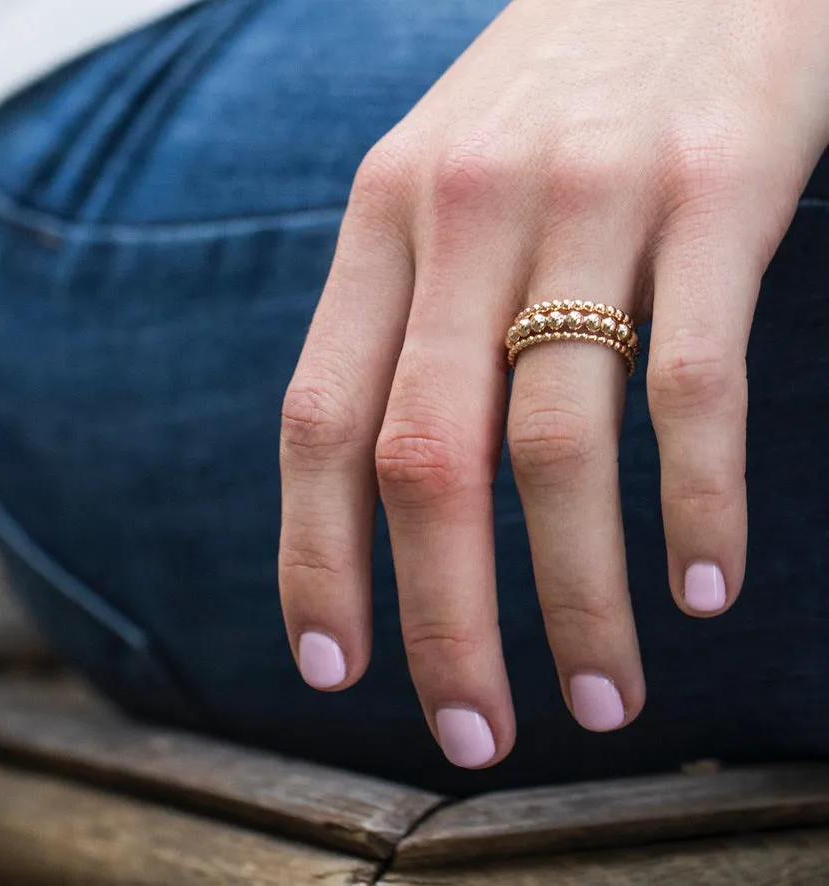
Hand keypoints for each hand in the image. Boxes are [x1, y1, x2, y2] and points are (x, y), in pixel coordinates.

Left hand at [279, 0, 828, 767]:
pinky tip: (704, 585)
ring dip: (577, 598)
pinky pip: (693, 386)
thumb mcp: (440, 189)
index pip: (320, 420)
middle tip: (470, 734)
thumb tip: (390, 483)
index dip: (316, 559)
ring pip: (558, 447)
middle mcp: (467, 218)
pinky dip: (697, 504)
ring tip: (602, 699)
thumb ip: (405, 319)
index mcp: (383, 222)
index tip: (334, 670)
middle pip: (428, 461)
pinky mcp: (716, 193)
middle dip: (442, 620)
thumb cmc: (549, 98)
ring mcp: (591, 203)